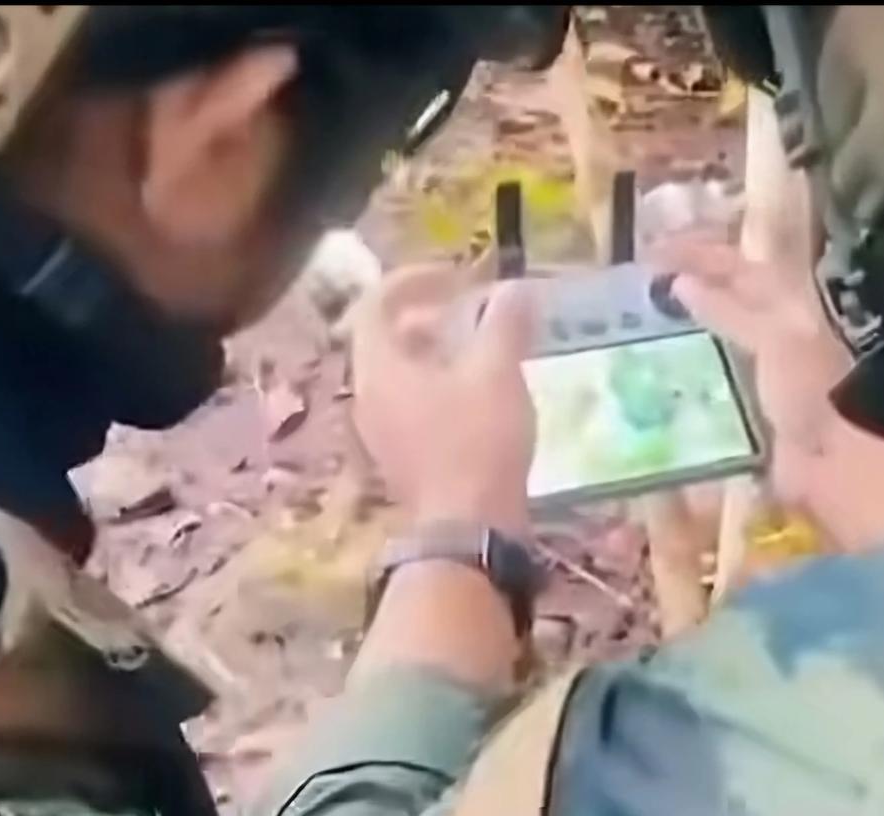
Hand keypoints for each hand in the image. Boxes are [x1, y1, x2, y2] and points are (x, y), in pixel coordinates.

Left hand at [351, 265, 534, 532]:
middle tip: (471, 311)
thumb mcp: (497, 372)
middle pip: (385, 338)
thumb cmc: (477, 442)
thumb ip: (504, 323)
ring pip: (399, 374)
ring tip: (482, 351)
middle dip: (428, 315)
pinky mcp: (401, 459)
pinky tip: (480, 396)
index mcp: (379, 367)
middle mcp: (368, 396)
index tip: (455, 275)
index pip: (375, 303)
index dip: (413, 279)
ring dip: (435, 352)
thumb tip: (515, 288)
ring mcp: (380, 432)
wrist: (468, 530)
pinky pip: (410, 405)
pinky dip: (439, 386)